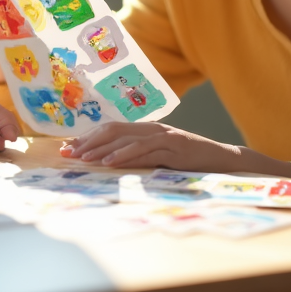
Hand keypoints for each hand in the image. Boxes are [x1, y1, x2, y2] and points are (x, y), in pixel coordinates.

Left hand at [60, 123, 290, 175]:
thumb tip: (107, 162)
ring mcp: (164, 137)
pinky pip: (146, 151)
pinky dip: (126, 156)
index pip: (111, 129)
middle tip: (68, 152)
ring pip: (126, 139)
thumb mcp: (159, 156)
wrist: (222, 159)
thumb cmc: (188, 161)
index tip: (67, 147)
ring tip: (84, 159)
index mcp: (146, 129)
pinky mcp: (174, 148)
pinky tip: (111, 162)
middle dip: (88, 141)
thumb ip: (138, 155)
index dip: (88, 137)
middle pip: (113, 130)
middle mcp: (152, 129)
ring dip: (102, 149)